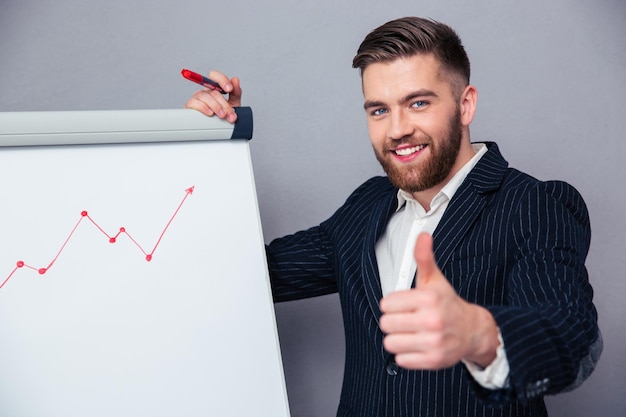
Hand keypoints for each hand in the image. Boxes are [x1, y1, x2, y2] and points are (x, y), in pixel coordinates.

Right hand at [184, 70, 242, 122]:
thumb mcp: (233, 105)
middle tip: (231, 114)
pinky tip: (210, 113)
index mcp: (215, 89)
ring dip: (216, 106)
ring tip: (222, 115)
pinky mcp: (190, 106)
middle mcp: (205, 92)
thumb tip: (235, 80)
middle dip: (224, 103)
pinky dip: (203, 107)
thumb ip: (236, 93)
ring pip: (205, 96)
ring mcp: (197, 98)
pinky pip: (194, 103)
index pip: (215, 76)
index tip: (229, 89)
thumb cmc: (223, 117)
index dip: (222, 80)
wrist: (216, 130)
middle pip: (213, 91)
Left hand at [379, 233, 499, 369]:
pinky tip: (416, 345)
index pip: (386, 304)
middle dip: (393, 322)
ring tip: (409, 333)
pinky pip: (401, 360)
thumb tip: (423, 235)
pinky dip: (405, 354)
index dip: (392, 305)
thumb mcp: (434, 279)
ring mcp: (434, 342)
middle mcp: (432, 320)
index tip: (403, 305)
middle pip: (386, 324)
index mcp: (428, 299)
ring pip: (390, 343)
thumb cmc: (447, 304)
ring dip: (397, 339)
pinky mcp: (433, 360)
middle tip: (406, 320)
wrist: (473, 331)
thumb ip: (424, 258)